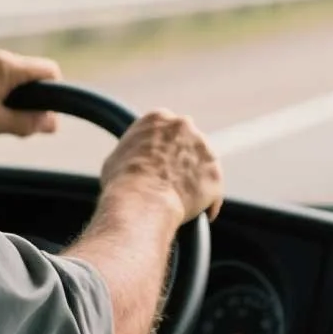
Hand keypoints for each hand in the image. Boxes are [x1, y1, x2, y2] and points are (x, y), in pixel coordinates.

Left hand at [0, 48, 59, 142]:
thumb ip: (28, 123)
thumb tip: (54, 124)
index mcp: (6, 66)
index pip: (49, 71)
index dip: (55, 93)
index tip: (45, 116)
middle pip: (35, 75)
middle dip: (36, 100)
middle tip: (23, 124)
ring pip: (19, 78)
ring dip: (20, 100)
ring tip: (3, 121)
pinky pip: (4, 79)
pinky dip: (6, 96)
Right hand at [100, 109, 223, 223]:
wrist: (140, 201)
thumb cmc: (121, 182)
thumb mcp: (116, 157)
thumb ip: (132, 151)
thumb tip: (132, 160)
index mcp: (159, 118)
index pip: (166, 128)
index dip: (162, 147)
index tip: (160, 161)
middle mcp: (185, 127)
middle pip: (188, 142)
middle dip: (183, 158)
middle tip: (171, 180)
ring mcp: (204, 150)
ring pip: (203, 164)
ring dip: (196, 179)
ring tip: (183, 200)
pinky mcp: (215, 174)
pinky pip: (214, 191)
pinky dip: (208, 203)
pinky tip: (199, 215)